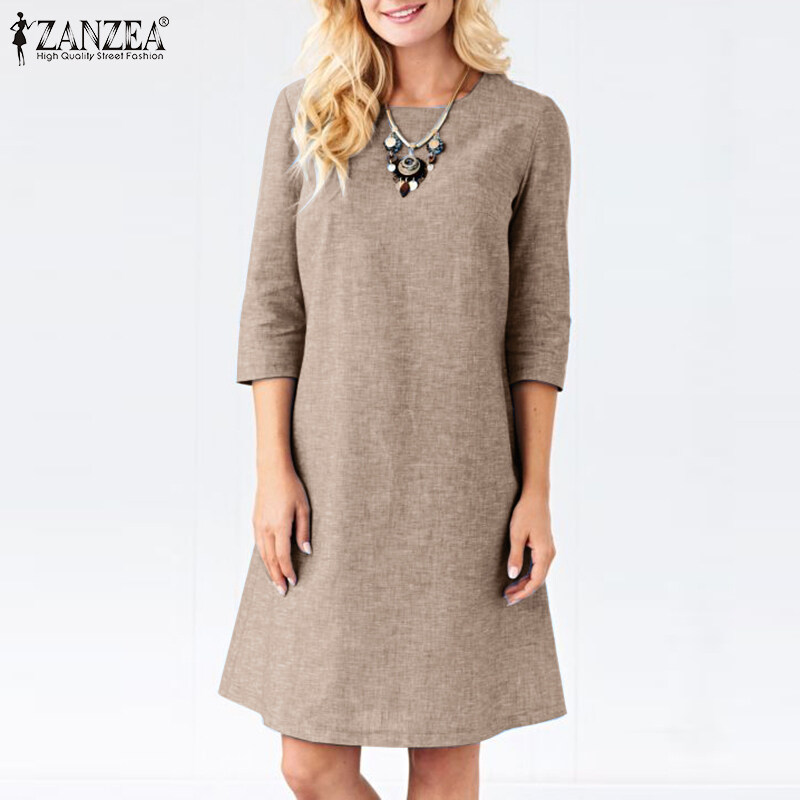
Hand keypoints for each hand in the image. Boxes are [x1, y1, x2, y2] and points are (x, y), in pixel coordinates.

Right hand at [253, 467, 310, 595]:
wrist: (272, 472)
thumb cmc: (291, 488)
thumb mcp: (304, 508)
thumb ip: (304, 531)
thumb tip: (306, 551)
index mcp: (279, 525)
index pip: (283, 555)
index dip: (288, 570)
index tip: (294, 582)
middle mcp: (266, 528)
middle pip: (270, 559)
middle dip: (277, 577)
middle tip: (282, 591)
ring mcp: (258, 525)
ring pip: (262, 555)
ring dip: (269, 570)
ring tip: (276, 583)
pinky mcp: (255, 522)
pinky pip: (259, 546)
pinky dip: (264, 558)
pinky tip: (269, 564)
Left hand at [504, 492, 556, 605]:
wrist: (536, 497)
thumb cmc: (526, 513)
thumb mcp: (517, 534)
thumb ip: (515, 556)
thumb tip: (512, 576)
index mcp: (544, 553)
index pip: (536, 580)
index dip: (523, 592)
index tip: (511, 599)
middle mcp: (549, 554)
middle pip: (537, 579)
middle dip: (523, 590)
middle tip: (508, 598)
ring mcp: (548, 550)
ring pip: (538, 574)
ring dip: (525, 583)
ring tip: (510, 591)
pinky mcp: (544, 547)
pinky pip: (538, 566)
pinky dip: (528, 574)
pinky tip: (518, 578)